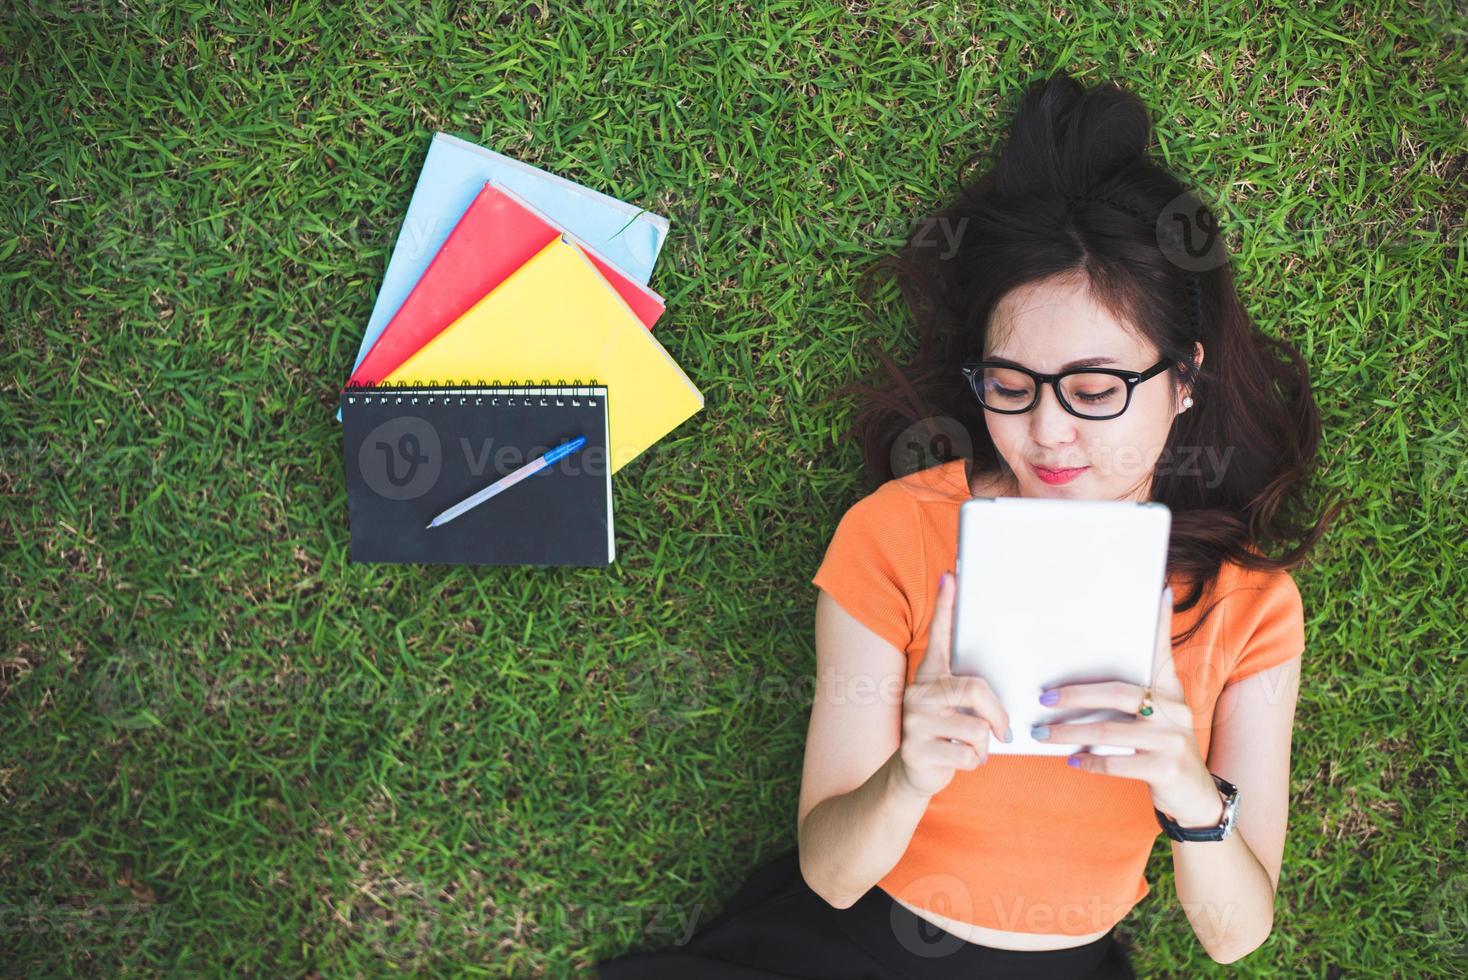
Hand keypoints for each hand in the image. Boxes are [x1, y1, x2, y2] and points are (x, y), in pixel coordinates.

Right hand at [895, 570, 1012, 798]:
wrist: (912, 775)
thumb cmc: (945, 737)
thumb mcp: (955, 711)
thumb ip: (971, 696)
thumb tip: (1005, 690)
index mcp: (930, 677)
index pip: (939, 635)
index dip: (946, 606)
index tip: (951, 576)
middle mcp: (918, 692)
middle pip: (974, 690)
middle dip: (997, 716)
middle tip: (1003, 731)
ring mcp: (914, 720)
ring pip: (975, 729)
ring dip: (984, 746)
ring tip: (971, 749)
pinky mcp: (915, 749)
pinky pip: (967, 753)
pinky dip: (974, 763)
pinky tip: (959, 761)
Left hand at [1035, 587, 1224, 826]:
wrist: (1197, 798)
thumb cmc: (1163, 750)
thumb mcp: (1158, 718)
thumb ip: (1133, 697)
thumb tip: (1084, 679)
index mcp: (1170, 692)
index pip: (1163, 651)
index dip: (1161, 622)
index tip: (1158, 589)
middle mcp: (1174, 710)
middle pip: (1118, 693)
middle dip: (1075, 694)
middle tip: (1044, 698)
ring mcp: (1172, 741)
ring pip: (1109, 731)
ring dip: (1070, 732)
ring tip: (1042, 733)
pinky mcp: (1166, 769)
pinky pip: (1116, 763)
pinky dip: (1090, 762)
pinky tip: (1071, 760)